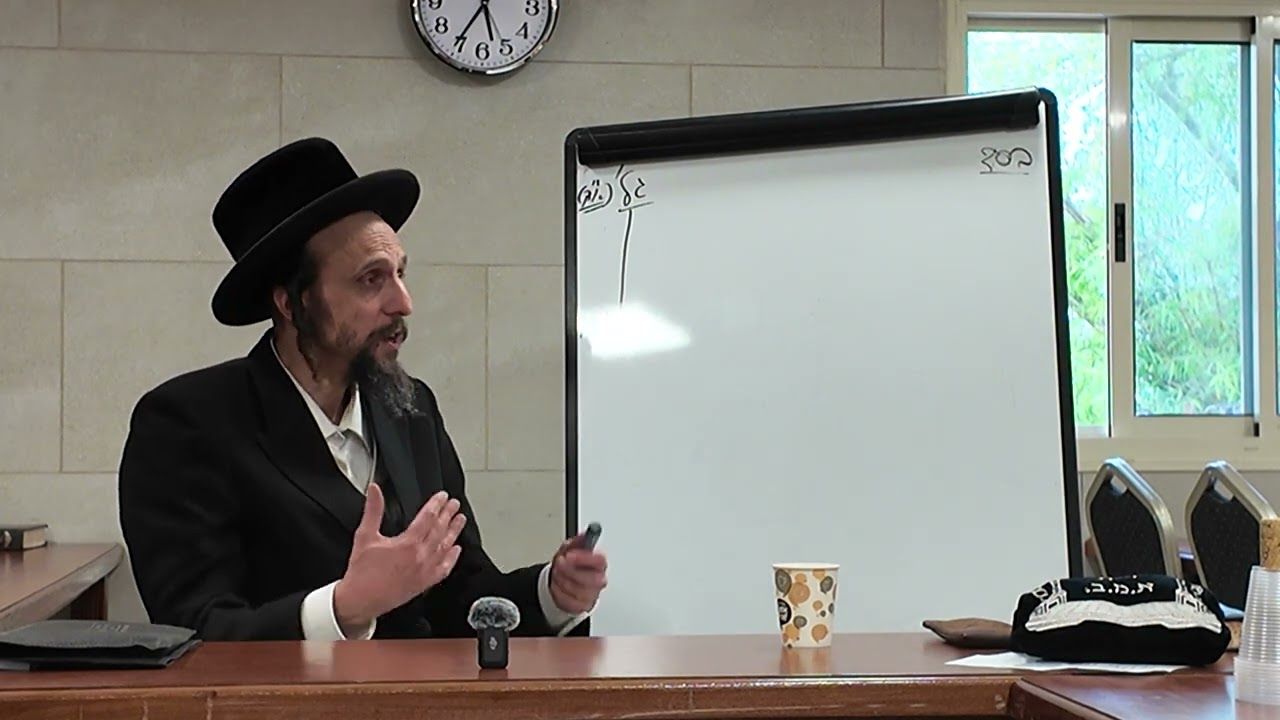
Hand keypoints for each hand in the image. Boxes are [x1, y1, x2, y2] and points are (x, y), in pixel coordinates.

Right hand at [333, 486, 465, 632]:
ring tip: (460, 521)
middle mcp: (420, 557)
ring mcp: (425, 571)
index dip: (437, 504)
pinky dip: (452, 558)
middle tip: (455, 505)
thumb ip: (373, 510)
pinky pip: (444, 569)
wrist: (360, 601)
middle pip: (440, 530)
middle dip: (448, 515)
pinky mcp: (424, 583)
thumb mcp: (365, 536)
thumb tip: (374, 490)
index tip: (443, 497)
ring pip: (445, 547)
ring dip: (454, 532)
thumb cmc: (361, 572)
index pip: (428, 518)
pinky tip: (456, 550)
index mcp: (408, 544)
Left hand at [548, 535, 607, 614]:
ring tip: (557, 572)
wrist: (562, 580)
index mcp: (599, 563)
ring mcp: (591, 594)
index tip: (570, 554)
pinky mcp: (582, 606)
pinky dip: (559, 592)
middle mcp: (599, 580)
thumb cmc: (570, 564)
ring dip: (563, 580)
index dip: (585, 558)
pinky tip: (558, 584)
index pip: (600, 561)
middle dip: (573, 571)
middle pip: (593, 579)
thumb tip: (585, 535)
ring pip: (578, 591)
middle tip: (560, 562)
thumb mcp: (571, 547)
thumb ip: (578, 541)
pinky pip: (569, 601)